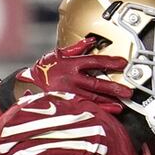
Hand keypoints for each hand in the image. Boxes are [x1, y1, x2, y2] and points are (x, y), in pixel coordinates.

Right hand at [17, 37, 132, 113]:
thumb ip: (77, 48)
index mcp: (70, 64)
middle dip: (113, 87)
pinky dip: (98, 111)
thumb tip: (92, 41)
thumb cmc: (45, 68)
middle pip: (95, 83)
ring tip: (122, 104)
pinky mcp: (66, 104)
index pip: (94, 62)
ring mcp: (68, 93)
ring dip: (108, 102)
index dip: (109, 62)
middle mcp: (70, 79)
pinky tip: (109, 113)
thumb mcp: (58, 54)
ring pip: (92, 98)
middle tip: (127, 91)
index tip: (122, 63)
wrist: (27, 83)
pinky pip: (85, 108)